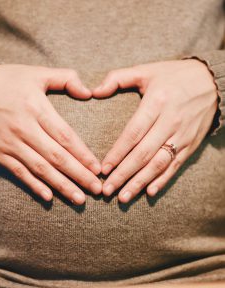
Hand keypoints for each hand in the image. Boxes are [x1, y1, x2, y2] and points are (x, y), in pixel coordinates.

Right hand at [0, 64, 101, 204]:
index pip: (65, 136)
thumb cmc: (8, 81)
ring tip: (79, 199)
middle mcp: (23, 128)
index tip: (98, 169)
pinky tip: (49, 197)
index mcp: (36, 107)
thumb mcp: (37, 73)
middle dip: (79, 175)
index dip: (83, 155)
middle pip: (56, 157)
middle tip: (96, 190)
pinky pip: (19, 173)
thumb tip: (88, 92)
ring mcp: (9, 143)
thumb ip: (66, 78)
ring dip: (61, 185)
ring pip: (40, 169)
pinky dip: (34, 185)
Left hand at [92, 59, 218, 202]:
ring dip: (140, 182)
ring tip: (123, 197)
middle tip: (107, 190)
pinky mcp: (192, 144)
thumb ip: (117, 78)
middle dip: (123, 174)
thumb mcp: (146, 70)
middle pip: (143, 154)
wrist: (213, 81)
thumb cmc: (174, 76)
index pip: (133, 133)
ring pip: (159, 164)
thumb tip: (93, 91)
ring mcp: (183, 135)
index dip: (117, 153)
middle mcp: (170, 122)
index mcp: (156, 103)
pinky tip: (149, 192)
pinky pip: (176, 165)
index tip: (103, 169)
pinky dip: (163, 180)